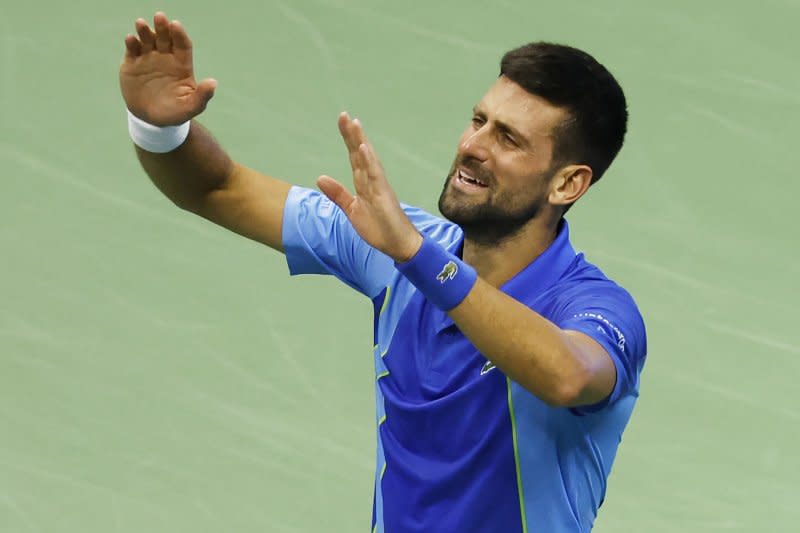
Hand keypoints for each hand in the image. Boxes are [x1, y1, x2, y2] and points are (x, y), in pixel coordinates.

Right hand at [119, 12, 216, 125]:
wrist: (151, 120)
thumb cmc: (174, 113)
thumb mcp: (190, 107)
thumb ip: (202, 96)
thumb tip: (213, 83)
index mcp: (181, 65)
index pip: (182, 45)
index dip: (179, 34)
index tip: (176, 25)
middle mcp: (165, 58)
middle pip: (165, 38)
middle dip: (162, 27)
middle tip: (160, 17)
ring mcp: (148, 59)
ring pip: (147, 40)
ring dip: (144, 31)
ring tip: (141, 23)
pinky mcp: (132, 64)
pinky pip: (132, 50)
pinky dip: (131, 43)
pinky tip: (131, 39)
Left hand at [317, 113, 422, 262]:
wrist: (397, 244)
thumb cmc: (379, 227)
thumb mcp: (351, 209)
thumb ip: (337, 193)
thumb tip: (319, 177)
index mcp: (364, 184)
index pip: (354, 157)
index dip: (348, 139)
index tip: (342, 121)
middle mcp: (372, 180)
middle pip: (360, 153)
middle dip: (352, 135)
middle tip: (344, 115)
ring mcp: (379, 186)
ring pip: (368, 160)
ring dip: (361, 142)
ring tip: (354, 124)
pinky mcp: (384, 195)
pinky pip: (376, 176)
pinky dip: (369, 161)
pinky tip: (363, 148)